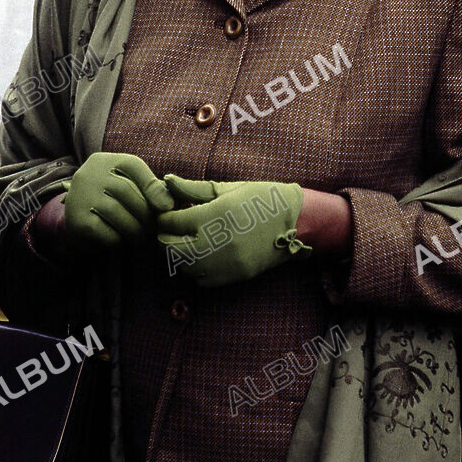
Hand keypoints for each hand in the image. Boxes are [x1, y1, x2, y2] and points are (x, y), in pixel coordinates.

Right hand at [63, 152, 174, 252]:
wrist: (77, 219)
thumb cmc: (110, 200)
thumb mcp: (127, 185)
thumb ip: (148, 188)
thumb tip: (169, 203)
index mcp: (105, 161)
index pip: (132, 165)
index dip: (153, 185)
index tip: (168, 206)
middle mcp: (90, 174)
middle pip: (126, 190)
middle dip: (146, 213)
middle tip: (155, 228)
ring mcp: (81, 197)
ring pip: (116, 212)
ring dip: (135, 229)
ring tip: (143, 238)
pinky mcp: (78, 221)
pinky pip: (105, 231)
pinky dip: (119, 240)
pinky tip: (123, 242)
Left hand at [157, 176, 312, 287]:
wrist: (296, 221)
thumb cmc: (261, 198)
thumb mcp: (227, 188)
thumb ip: (193, 188)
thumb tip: (166, 181)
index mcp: (216, 214)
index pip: (172, 222)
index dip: (165, 217)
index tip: (169, 213)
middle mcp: (219, 241)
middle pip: (171, 248)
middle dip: (166, 237)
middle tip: (173, 228)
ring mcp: (227, 263)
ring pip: (184, 266)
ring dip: (179, 254)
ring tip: (188, 239)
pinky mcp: (235, 276)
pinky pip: (201, 279)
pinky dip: (195, 269)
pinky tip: (203, 254)